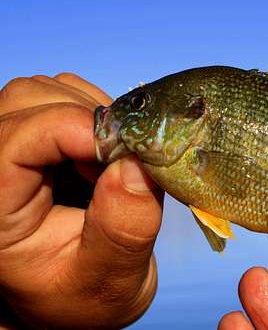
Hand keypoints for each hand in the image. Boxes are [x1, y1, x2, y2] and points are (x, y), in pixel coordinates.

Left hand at [0, 74, 162, 328]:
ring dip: (94, 116)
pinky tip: (108, 154)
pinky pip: (66, 96)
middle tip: (123, 161)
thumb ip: (121, 230)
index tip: (127, 154)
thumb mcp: (108, 279)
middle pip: (26, 101)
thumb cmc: (86, 294)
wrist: (82, 293)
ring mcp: (15, 147)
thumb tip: (136, 165)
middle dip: (85, 120)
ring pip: (45, 90)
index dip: (73, 130)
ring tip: (114, 162)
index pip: (13, 141)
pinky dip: (99, 115)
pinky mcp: (41, 136)